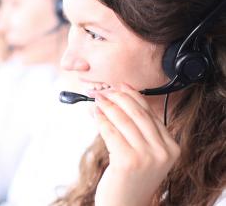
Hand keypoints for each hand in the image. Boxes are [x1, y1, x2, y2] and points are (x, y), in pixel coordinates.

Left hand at [93, 84, 180, 205]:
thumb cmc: (131, 179)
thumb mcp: (144, 154)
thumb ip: (139, 131)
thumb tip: (122, 98)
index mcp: (171, 147)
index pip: (151, 113)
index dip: (133, 96)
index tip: (120, 85)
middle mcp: (163, 151)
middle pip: (138, 113)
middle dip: (118, 97)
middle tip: (103, 90)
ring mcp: (147, 157)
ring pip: (123, 120)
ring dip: (107, 105)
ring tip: (96, 98)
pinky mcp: (128, 161)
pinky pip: (111, 132)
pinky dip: (100, 119)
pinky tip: (94, 112)